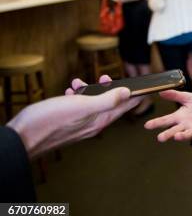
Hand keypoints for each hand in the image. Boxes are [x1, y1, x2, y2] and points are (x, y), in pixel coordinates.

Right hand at [7, 75, 140, 158]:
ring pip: (92, 105)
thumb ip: (106, 100)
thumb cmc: (50, 122)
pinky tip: (69, 91)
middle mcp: (92, 124)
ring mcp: (79, 125)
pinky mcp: (67, 123)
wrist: (21, 137)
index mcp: (99, 120)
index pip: (125, 106)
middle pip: (110, 104)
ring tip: (80, 83)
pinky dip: (77, 97)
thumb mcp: (82, 106)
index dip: (136, 95)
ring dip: (90, 91)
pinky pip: (78, 108)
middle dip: (110, 89)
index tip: (145, 87)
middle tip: (105, 77)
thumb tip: (126, 93)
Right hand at [144, 90, 191, 141]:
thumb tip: (161, 91)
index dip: (156, 123)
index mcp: (179, 117)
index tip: (147, 125)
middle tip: (160, 138)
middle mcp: (185, 125)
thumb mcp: (187, 97)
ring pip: (188, 134)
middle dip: (168, 134)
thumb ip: (175, 95)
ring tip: (177, 136)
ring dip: (183, 136)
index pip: (166, 120)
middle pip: (174, 131)